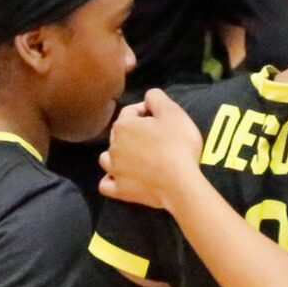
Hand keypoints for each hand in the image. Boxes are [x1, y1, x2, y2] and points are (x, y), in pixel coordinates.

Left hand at [100, 92, 204, 208]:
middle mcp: (113, 146)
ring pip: (107, 158)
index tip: (161, 117)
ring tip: (135, 158)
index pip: (130, 111)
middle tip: (154, 137)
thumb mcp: (173, 112)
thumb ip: (157, 98)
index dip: (146, 111)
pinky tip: (121, 178)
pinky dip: (112, 180)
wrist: (181, 183)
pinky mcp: (120, 190)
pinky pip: (106, 184)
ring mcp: (114, 170)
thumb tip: (148, 96)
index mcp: (124, 125)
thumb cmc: (178, 145)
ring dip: (118, 156)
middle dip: (133, 133)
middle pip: (118, 134)